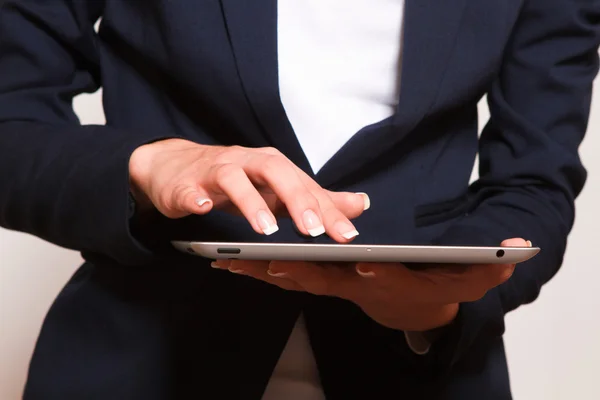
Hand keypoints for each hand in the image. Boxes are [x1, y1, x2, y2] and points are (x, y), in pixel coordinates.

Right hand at [128, 139, 368, 240]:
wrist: (174, 167)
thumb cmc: (233, 180)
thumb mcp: (276, 190)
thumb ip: (316, 199)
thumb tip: (361, 205)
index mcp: (271, 165)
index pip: (304, 184)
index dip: (327, 209)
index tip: (347, 235)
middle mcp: (246, 162)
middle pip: (274, 171)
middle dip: (296, 199)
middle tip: (313, 232)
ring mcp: (213, 172)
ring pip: (233, 179)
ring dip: (250, 202)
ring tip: (266, 230)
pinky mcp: (184, 185)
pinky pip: (188, 190)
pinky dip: (195, 198)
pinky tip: (202, 209)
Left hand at [212, 238, 529, 331]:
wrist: (415, 305)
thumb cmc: (437, 285)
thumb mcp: (464, 274)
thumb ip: (488, 266)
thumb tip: (517, 251)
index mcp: (390, 279)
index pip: (380, 276)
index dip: (372, 271)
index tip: (361, 263)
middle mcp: (356, 286)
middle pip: (324, 280)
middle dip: (294, 272)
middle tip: (264, 262)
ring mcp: (333, 286)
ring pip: (295, 280)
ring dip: (262, 272)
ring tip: (229, 262)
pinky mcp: (317, 280)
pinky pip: (283, 277)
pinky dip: (257, 272)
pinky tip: (230, 264)